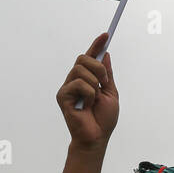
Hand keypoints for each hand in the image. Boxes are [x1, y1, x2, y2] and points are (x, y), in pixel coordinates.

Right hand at [57, 33, 118, 150]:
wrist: (97, 137)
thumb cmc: (103, 119)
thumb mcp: (111, 93)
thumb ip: (107, 75)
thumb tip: (105, 54)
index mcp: (87, 79)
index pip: (90, 57)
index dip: (97, 45)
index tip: (106, 34)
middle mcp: (75, 80)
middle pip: (83, 58)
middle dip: (98, 67)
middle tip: (104, 83)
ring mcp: (67, 87)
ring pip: (81, 69)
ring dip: (94, 83)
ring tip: (95, 99)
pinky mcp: (63, 96)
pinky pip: (78, 84)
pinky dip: (89, 94)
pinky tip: (87, 105)